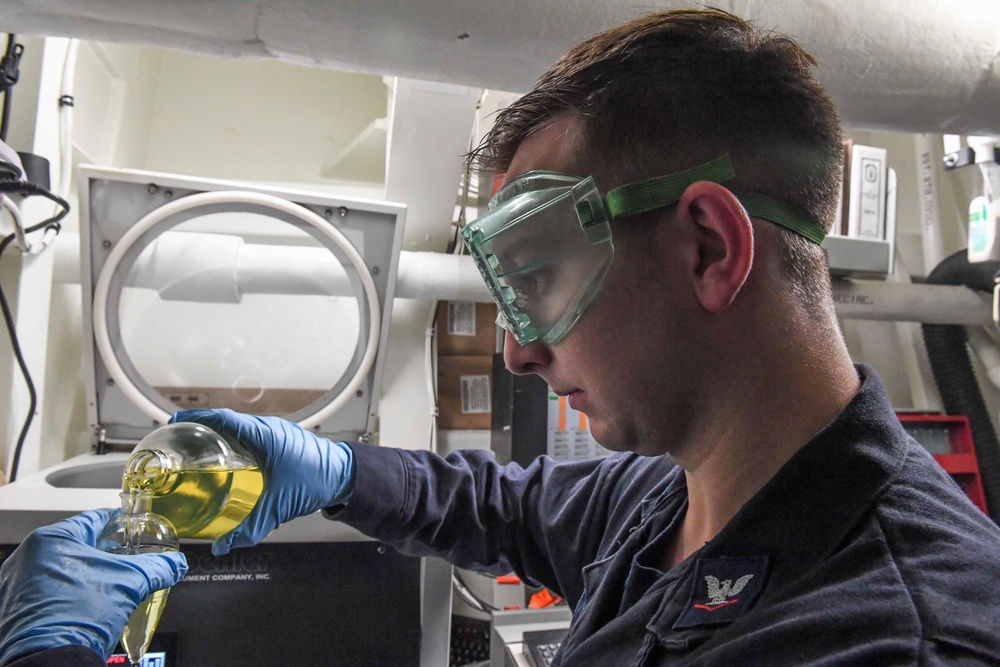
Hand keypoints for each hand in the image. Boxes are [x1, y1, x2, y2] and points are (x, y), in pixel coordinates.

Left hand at [0, 509, 186, 663]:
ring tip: (109, 584)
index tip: (130, 526)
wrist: (51, 662)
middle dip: (103, 551)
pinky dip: (70, 591)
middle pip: (77, 544)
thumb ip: (158, 567)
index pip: (94, 519)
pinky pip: (48, 589)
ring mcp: (18, 584)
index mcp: (51, 540)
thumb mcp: (130, 583)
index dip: (118, 522)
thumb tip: (175, 563)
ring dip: (86, 573)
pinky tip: (88, 602)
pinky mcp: (15, 608)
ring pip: (62, 567)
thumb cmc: (77, 618)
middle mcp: (28, 558)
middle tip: (125, 558)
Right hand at [170, 409, 354, 555]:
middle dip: (202, 426)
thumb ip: (250, 528)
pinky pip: (253, 432)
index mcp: (263, 435)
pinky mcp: (285, 438)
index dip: (196, 417)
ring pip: (241, 425)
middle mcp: (269, 428)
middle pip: (227, 420)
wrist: (346, 475)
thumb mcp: (279, 507)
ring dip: (220, 431)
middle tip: (181, 438)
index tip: (176, 421)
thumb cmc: (317, 481)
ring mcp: (278, 431)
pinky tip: (231, 455)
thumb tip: (224, 546)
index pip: (221, 418)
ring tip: (199, 446)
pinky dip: (237, 438)